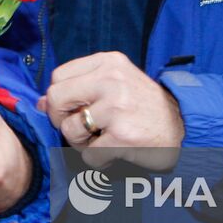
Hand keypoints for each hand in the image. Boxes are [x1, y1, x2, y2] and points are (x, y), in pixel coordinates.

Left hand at [36, 51, 183, 169]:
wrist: (183, 126)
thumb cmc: (143, 106)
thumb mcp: (114, 85)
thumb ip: (79, 88)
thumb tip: (39, 102)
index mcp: (108, 62)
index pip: (59, 77)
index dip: (60, 98)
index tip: (75, 109)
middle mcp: (111, 80)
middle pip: (56, 99)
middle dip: (61, 119)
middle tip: (81, 129)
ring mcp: (117, 107)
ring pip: (69, 130)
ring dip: (81, 143)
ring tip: (102, 140)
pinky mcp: (122, 136)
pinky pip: (88, 155)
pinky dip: (98, 160)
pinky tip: (115, 152)